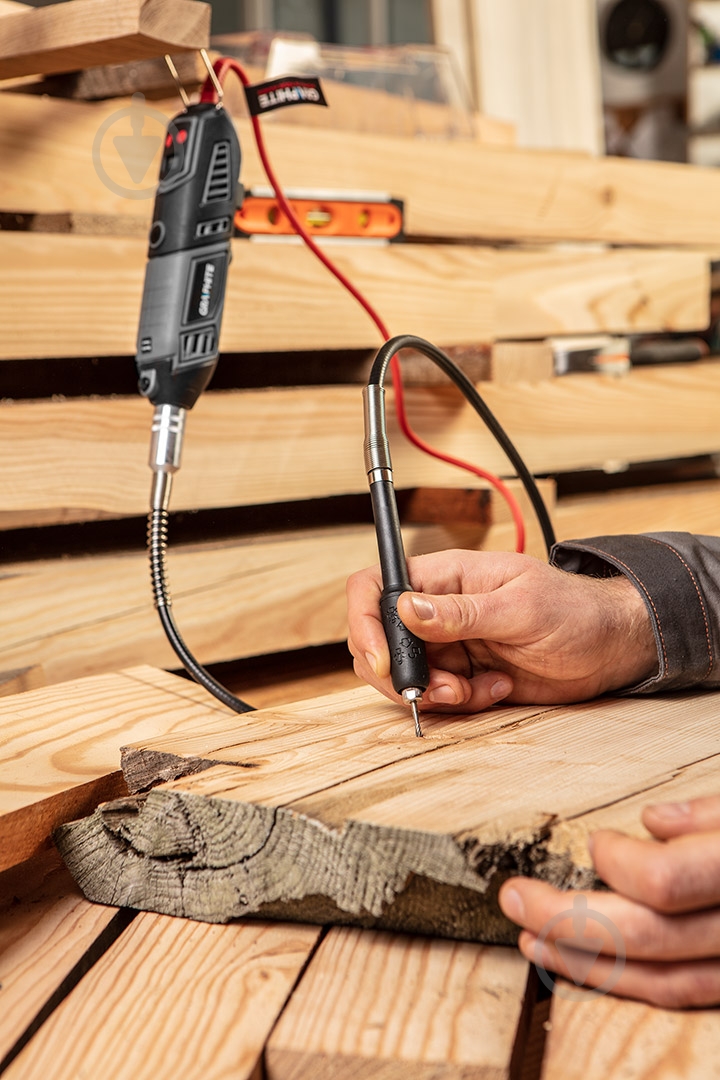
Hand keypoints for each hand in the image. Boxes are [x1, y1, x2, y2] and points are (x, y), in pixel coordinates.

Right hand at [346, 549, 656, 712]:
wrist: (610, 646)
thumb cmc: (574, 609)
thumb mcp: (519, 607)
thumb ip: (461, 612)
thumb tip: (406, 608)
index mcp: (444, 576)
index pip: (377, 587)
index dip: (365, 622)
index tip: (385, 662)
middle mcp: (437, 609)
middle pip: (380, 640)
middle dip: (400, 675)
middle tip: (439, 691)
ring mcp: (449, 644)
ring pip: (406, 676)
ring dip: (434, 694)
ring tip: (474, 691)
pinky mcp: (464, 674)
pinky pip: (439, 697)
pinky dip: (462, 703)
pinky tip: (498, 688)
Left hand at [499, 796, 719, 1007]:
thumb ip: (709, 814)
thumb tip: (652, 820)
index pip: (663, 881)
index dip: (617, 861)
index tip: (596, 842)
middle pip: (644, 936)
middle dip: (565, 917)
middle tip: (514, 897)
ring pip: (660, 980)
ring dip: (584, 962)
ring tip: (530, 940)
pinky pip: (681, 995)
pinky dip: (626, 982)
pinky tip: (581, 964)